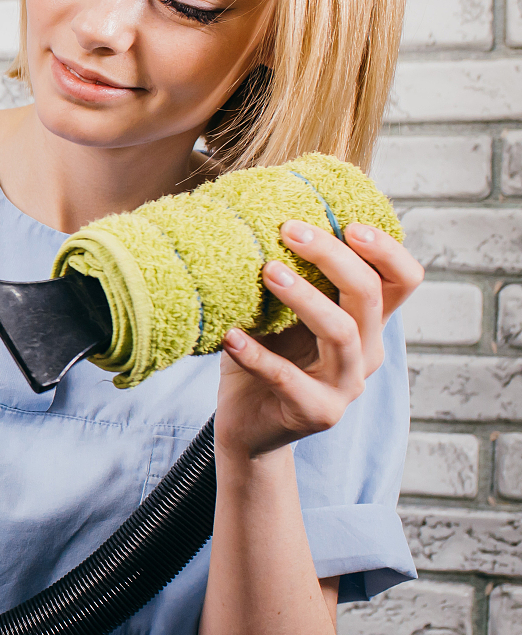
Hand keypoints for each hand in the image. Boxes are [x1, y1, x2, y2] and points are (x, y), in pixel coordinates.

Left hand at [217, 220, 423, 458]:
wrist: (248, 423)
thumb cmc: (265, 354)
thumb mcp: (280, 312)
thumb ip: (290, 274)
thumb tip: (266, 211)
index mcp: (368, 323)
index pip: (404, 280)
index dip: (387, 249)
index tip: (350, 223)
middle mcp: (367, 352)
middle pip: (370, 296)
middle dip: (334, 257)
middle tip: (291, 230)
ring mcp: (346, 385)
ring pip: (340, 332)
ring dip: (304, 297)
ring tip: (267, 271)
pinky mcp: (318, 413)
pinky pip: (287, 378)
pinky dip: (257, 355)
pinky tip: (231, 336)